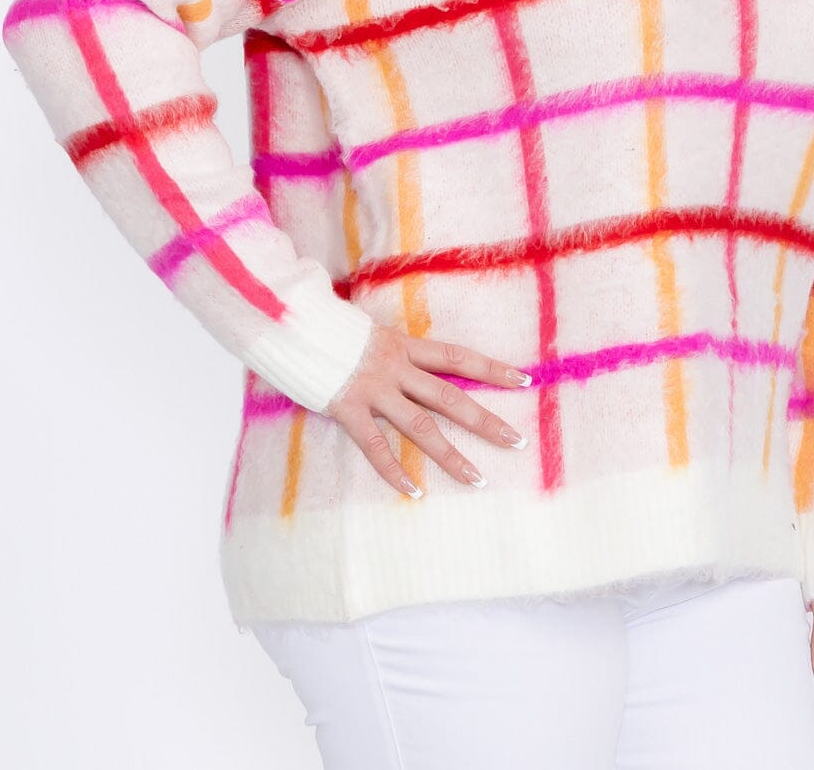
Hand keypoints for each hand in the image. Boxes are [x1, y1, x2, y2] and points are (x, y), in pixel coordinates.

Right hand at [325, 322, 531, 495]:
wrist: (290, 321)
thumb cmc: (328, 328)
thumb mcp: (369, 331)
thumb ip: (391, 350)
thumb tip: (409, 360)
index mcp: (403, 345)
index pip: (458, 356)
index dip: (491, 368)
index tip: (523, 379)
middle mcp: (395, 367)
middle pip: (449, 396)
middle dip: (485, 420)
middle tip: (517, 440)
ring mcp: (372, 389)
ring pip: (420, 427)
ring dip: (450, 455)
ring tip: (477, 479)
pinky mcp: (347, 408)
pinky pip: (375, 446)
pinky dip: (394, 471)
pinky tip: (414, 491)